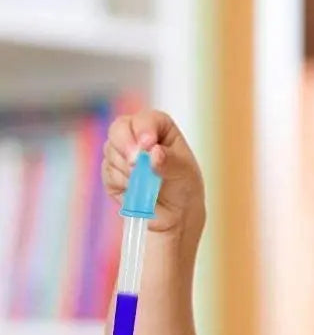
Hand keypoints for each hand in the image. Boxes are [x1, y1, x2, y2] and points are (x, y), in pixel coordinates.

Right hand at [102, 110, 204, 235]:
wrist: (175, 215)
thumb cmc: (184, 187)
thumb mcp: (185, 173)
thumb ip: (170, 161)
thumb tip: (153, 152)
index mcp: (159, 128)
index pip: (146, 120)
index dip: (144, 130)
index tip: (148, 146)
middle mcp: (137, 135)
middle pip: (119, 129)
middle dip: (126, 146)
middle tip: (136, 165)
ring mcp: (121, 152)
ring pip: (111, 152)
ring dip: (129, 170)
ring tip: (148, 183)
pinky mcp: (111, 172)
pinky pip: (108, 173)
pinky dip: (123, 183)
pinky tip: (137, 190)